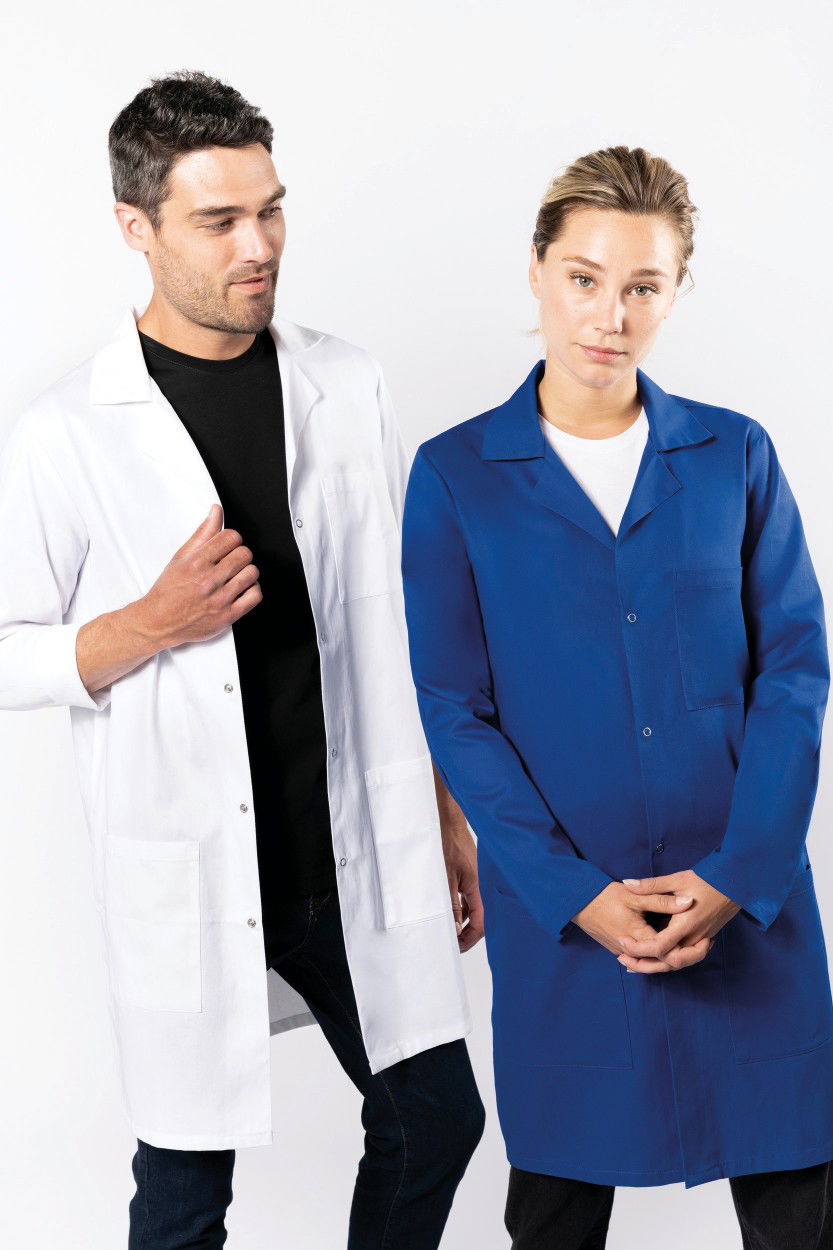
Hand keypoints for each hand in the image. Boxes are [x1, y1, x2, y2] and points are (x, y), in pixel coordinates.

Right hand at [137, 504, 262, 648]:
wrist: (158, 621)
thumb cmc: (168, 590)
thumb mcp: (181, 557)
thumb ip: (202, 533)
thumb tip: (216, 511)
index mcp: (197, 563)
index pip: (231, 537)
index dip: (231, 539)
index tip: (227, 545)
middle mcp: (209, 580)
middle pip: (244, 554)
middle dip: (239, 554)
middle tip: (230, 561)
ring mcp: (219, 599)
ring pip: (252, 573)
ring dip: (246, 571)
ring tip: (234, 575)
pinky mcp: (227, 616)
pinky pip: (255, 596)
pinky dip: (252, 590)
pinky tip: (240, 589)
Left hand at [431, 764, 483, 951]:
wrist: (446, 819)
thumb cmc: (445, 843)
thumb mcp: (445, 878)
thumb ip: (450, 903)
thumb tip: (453, 928)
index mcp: (476, 888)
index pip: (479, 923)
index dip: (468, 938)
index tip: (454, 946)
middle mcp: (477, 885)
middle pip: (477, 918)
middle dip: (464, 932)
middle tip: (448, 941)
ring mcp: (472, 879)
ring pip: (470, 907)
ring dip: (460, 919)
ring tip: (444, 928)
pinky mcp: (466, 873)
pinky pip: (465, 896)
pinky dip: (457, 905)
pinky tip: (444, 908)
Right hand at [572, 880, 696, 955]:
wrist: (579, 903)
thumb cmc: (606, 896)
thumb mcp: (635, 895)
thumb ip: (662, 900)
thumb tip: (688, 902)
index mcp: (640, 937)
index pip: (671, 953)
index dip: (691, 949)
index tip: (707, 939)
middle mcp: (633, 950)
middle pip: (666, 964)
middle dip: (688, 957)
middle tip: (706, 945)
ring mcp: (625, 953)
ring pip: (654, 964)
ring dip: (674, 957)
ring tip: (692, 946)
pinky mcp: (620, 950)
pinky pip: (643, 959)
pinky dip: (658, 956)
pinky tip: (671, 947)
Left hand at [616, 870, 740, 973]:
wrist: (736, 883)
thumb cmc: (708, 879)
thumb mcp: (677, 879)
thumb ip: (651, 885)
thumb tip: (627, 884)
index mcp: (686, 923)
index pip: (660, 947)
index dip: (639, 948)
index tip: (623, 941)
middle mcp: (694, 937)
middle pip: (667, 963)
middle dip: (644, 964)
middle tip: (622, 958)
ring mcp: (700, 940)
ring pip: (677, 963)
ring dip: (655, 965)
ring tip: (633, 962)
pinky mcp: (703, 939)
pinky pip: (683, 956)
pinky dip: (667, 960)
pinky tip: (653, 955)